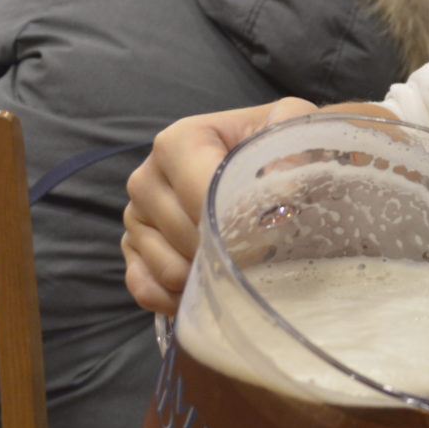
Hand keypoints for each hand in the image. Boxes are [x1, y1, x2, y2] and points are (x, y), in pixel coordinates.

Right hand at [120, 98, 405, 313]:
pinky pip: (148, 290)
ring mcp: (137, 219)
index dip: (240, 219)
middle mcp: (148, 178)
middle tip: (271, 256)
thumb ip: (294, 141)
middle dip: (232, 253)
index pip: (200, 192)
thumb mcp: (292, 127)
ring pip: (169, 269)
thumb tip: (285, 190)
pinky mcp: (134, 253)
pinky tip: (215, 291)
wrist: (267, 162)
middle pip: (186, 236)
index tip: (277, 231)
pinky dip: (181, 299)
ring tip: (247, 269)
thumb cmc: (278, 147)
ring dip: (211, 279)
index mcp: (178, 142)